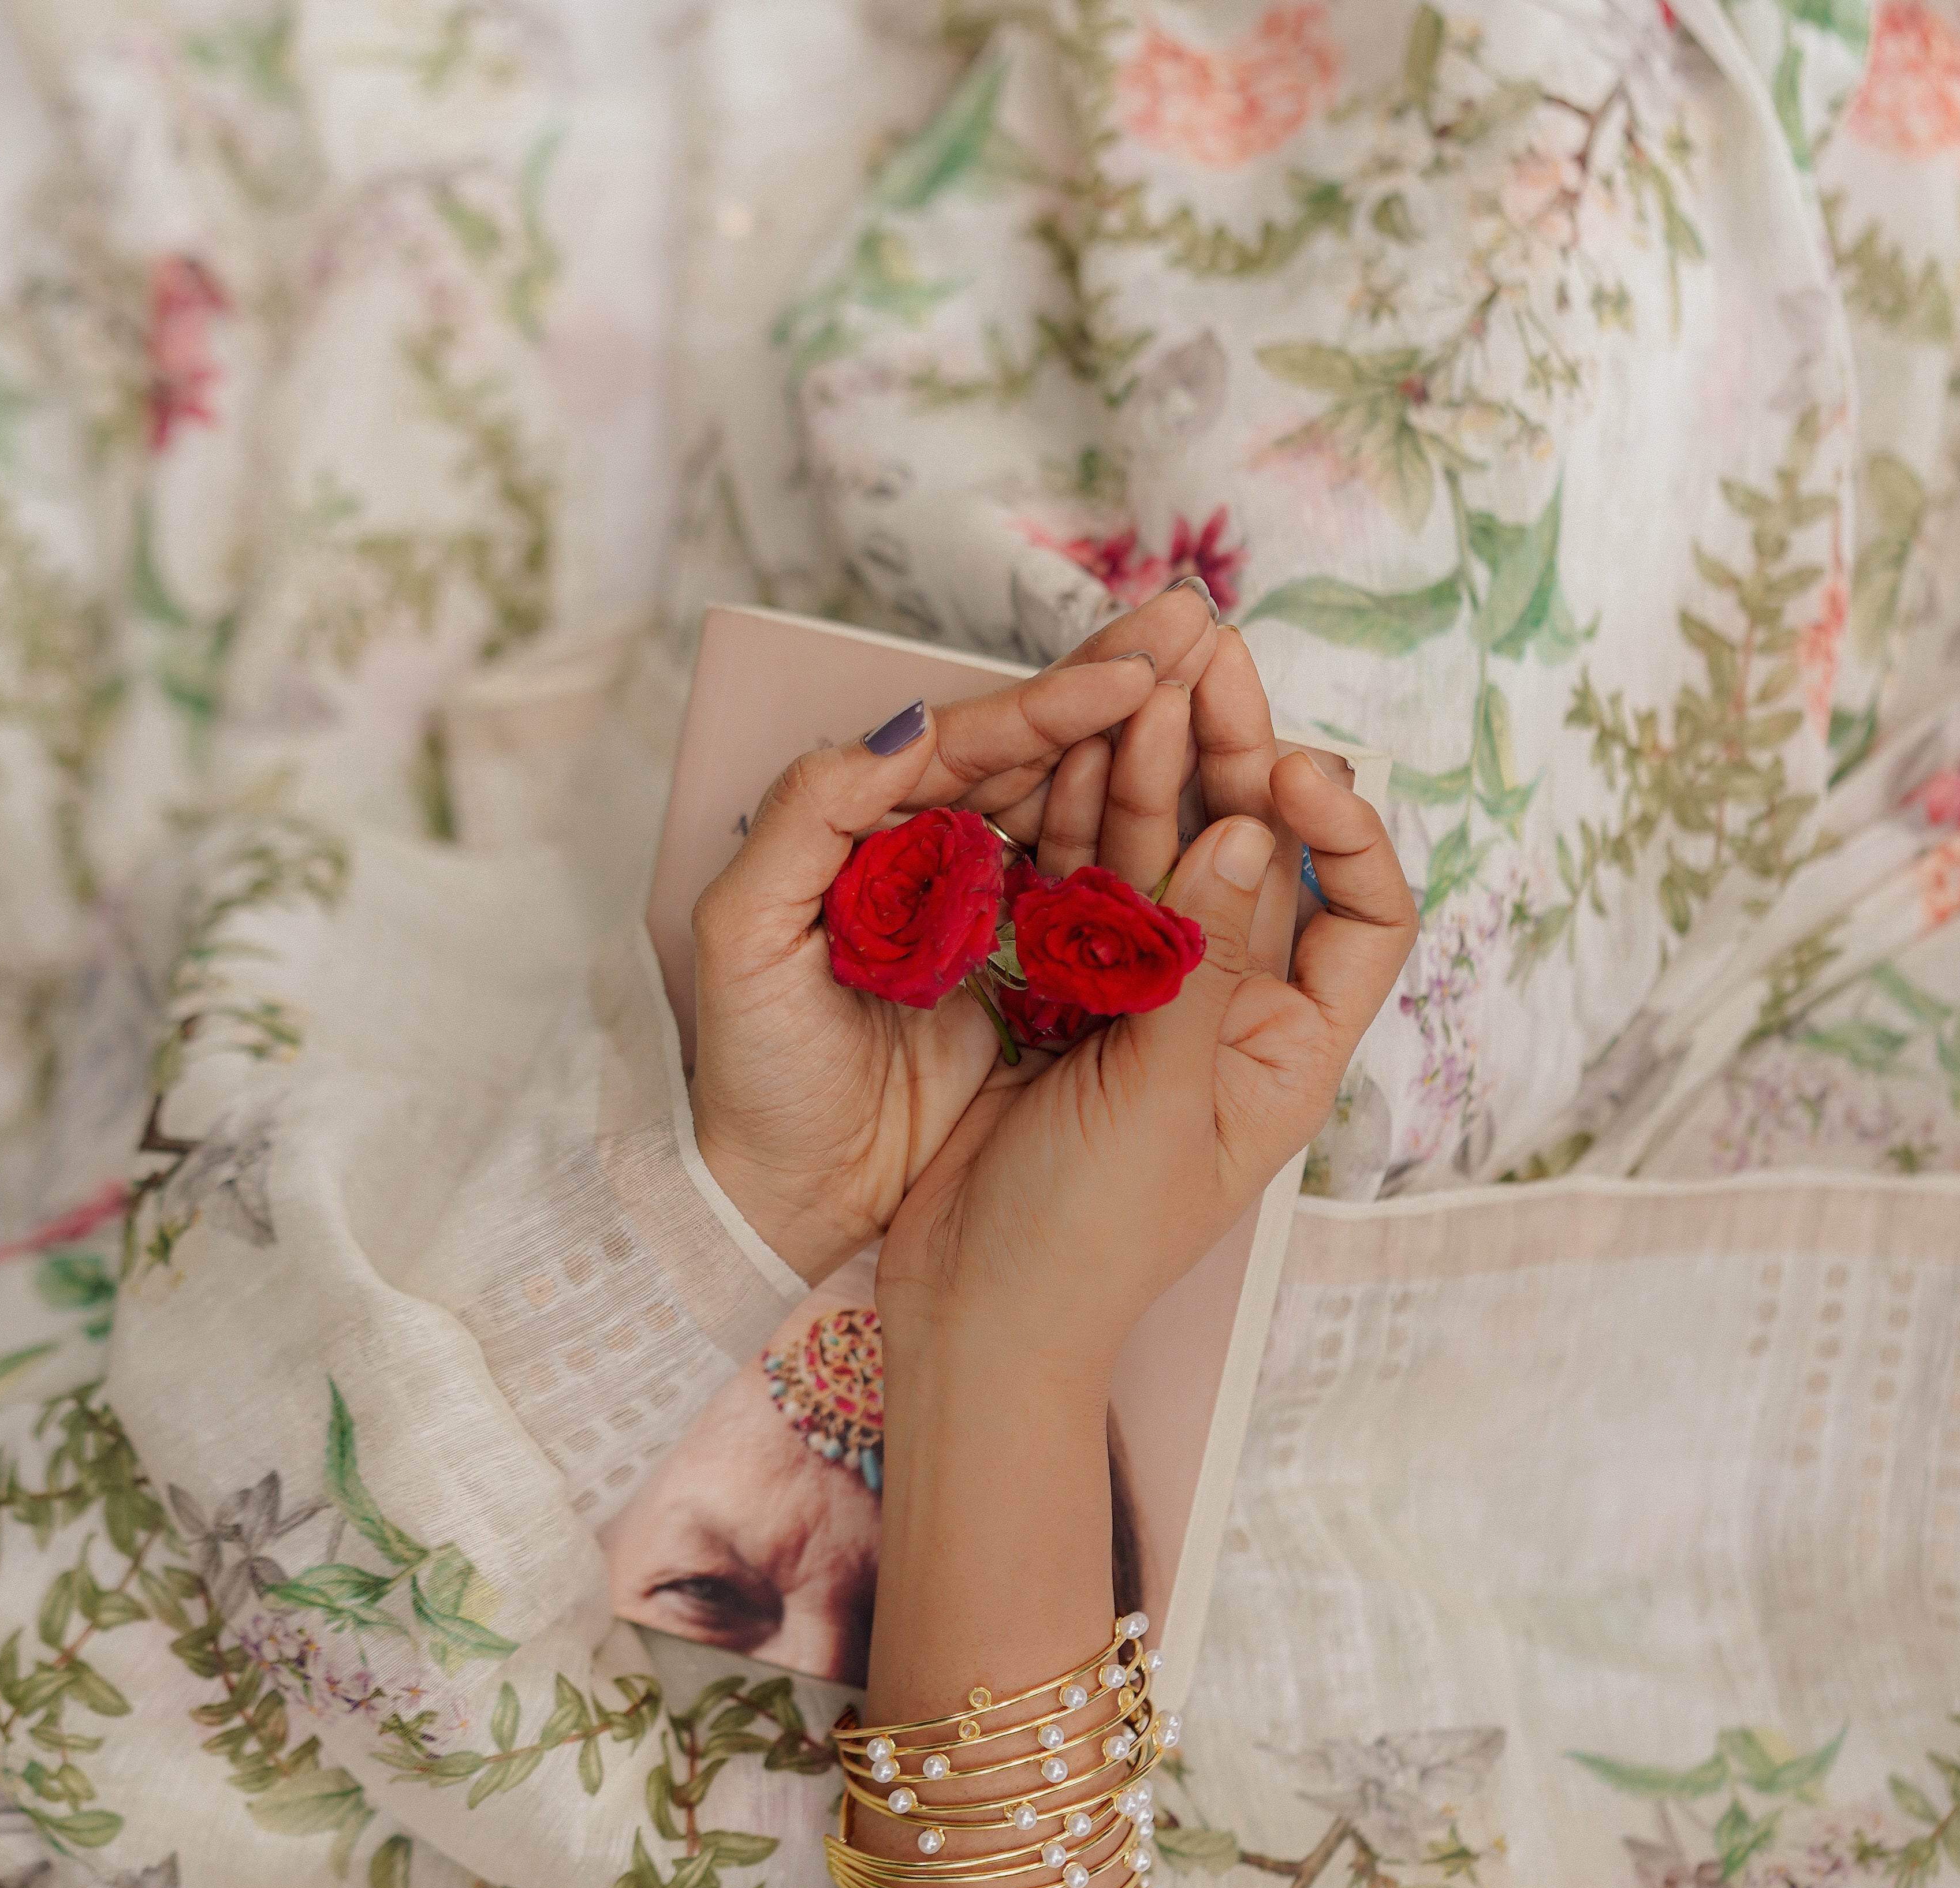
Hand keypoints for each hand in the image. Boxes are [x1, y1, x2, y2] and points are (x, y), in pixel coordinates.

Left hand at [687, 584, 1224, 1284]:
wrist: (790, 1193)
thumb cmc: (752, 1071)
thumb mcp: (744, 934)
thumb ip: (809, 816)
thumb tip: (907, 728)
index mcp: (866, 830)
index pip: (965, 746)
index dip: (1047, 703)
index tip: (1128, 668)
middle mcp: (936, 858)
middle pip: (1034, 756)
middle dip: (1116, 686)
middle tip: (1195, 623)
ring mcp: (992, 916)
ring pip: (1077, 812)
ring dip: (1147, 747)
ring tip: (1216, 680)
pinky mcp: (1033, 983)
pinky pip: (1098, 902)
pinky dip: (1150, 849)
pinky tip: (1208, 798)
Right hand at [875, 709, 1417, 1379]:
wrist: (967, 1315)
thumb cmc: (1081, 1243)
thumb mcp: (1157, 1099)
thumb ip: (1194, 965)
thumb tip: (1242, 832)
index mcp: (1287, 1051)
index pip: (1366, 911)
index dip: (1344, 830)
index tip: (1289, 774)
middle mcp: (1229, 1014)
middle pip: (1255, 858)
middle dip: (1236, 755)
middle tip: (1208, 660)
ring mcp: (1144, 999)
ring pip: (1163, 855)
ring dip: (1154, 766)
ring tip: (1142, 675)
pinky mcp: (1063, 993)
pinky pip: (1084, 885)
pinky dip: (1083, 818)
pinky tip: (1078, 743)